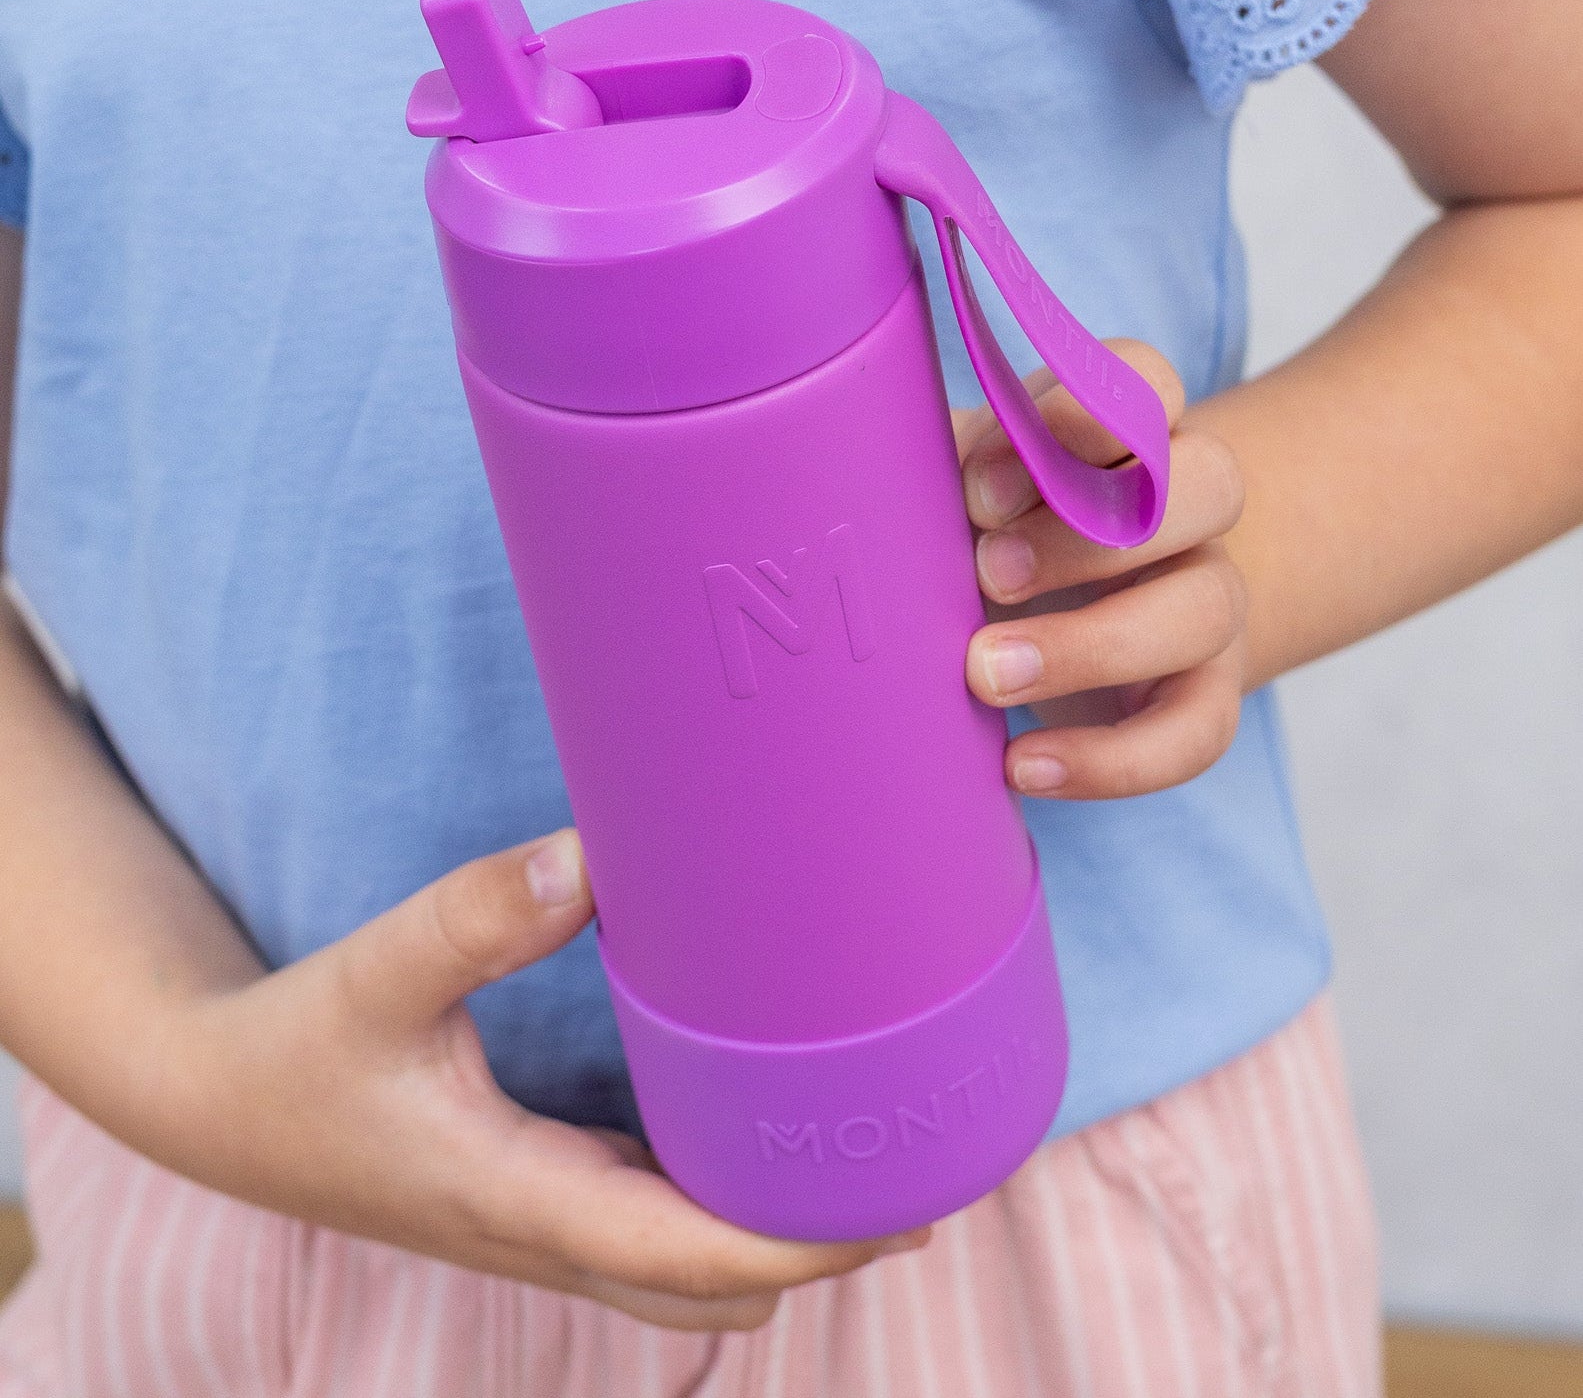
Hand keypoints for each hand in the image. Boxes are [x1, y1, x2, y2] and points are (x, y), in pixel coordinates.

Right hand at [149, 829, 926, 1331]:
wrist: (220, 1103)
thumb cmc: (297, 1047)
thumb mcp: (376, 972)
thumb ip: (475, 916)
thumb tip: (589, 859)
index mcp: (514, 1199)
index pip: (686, 1258)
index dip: (801, 1246)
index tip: (898, 1202)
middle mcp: (541, 1234)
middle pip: (712, 1292)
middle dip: (813, 1251)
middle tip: (904, 1159)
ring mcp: (540, 1225)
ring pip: (685, 1277)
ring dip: (771, 1236)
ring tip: (856, 1147)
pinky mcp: (535, 1195)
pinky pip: (652, 1233)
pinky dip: (719, 1208)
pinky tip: (755, 1132)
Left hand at [954, 341, 1247, 798]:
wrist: (1070, 610)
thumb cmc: (994, 528)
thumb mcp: (966, 482)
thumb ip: (948, 466)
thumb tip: (883, 471)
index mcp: (1127, 429)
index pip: (1147, 383)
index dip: (1076, 421)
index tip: (981, 484)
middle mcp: (1189, 506)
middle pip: (1210, 486)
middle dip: (1088, 534)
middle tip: (985, 571)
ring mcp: (1207, 599)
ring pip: (1204, 610)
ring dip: (1090, 645)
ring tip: (982, 673)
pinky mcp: (1204, 694)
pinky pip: (1194, 732)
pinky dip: (1110, 761)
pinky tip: (1021, 765)